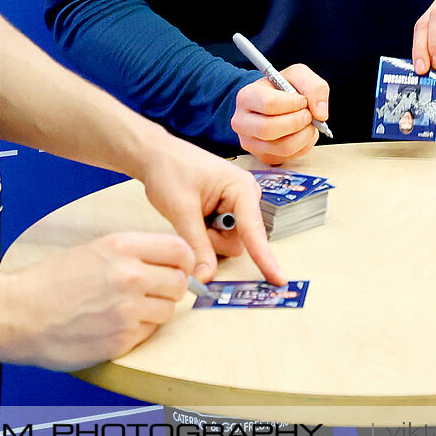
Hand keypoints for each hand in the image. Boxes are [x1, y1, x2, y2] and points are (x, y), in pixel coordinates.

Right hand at [4, 232, 196, 370]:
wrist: (19, 315)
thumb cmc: (51, 282)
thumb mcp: (94, 249)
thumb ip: (134, 253)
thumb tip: (170, 262)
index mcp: (122, 246)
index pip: (180, 249)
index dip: (183, 261)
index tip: (178, 269)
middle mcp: (130, 275)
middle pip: (179, 282)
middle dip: (170, 289)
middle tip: (151, 293)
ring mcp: (127, 309)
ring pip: (168, 311)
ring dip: (154, 312)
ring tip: (126, 310)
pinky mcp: (122, 339)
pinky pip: (149, 333)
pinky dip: (137, 331)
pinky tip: (113, 325)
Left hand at [135, 135, 285, 284]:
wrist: (156, 155)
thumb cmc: (169, 170)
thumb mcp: (181, 210)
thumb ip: (197, 246)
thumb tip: (206, 277)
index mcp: (241, 189)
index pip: (254, 231)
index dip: (265, 258)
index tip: (279, 279)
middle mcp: (245, 196)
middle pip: (238, 241)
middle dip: (213, 240)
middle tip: (192, 221)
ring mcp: (237, 204)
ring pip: (228, 241)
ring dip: (207, 237)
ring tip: (192, 215)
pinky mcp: (227, 210)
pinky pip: (221, 235)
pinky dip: (205, 233)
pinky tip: (195, 216)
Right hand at [231, 65, 327, 166]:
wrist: (274, 103)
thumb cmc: (282, 88)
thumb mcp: (298, 75)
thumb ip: (314, 87)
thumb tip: (321, 114)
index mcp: (246, 97)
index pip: (269, 104)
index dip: (293, 103)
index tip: (303, 100)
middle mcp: (242, 122)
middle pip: (270, 129)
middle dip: (298, 121)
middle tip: (308, 114)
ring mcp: (251, 142)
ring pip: (282, 147)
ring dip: (304, 135)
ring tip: (308, 123)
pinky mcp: (263, 156)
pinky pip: (288, 157)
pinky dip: (303, 146)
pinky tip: (302, 133)